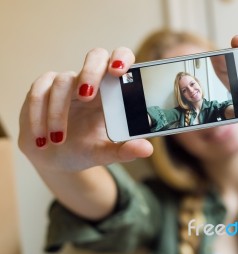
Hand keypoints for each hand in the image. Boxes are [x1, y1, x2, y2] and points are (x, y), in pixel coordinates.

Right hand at [19, 47, 152, 173]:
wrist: (56, 160)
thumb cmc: (85, 150)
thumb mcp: (105, 153)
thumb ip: (124, 151)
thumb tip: (147, 149)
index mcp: (113, 92)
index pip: (121, 61)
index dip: (121, 58)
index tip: (118, 71)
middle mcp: (92, 82)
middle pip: (95, 56)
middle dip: (90, 72)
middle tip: (86, 96)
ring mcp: (66, 83)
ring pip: (63, 80)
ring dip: (58, 112)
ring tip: (58, 139)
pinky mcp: (42, 89)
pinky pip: (38, 92)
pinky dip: (39, 115)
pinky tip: (43, 137)